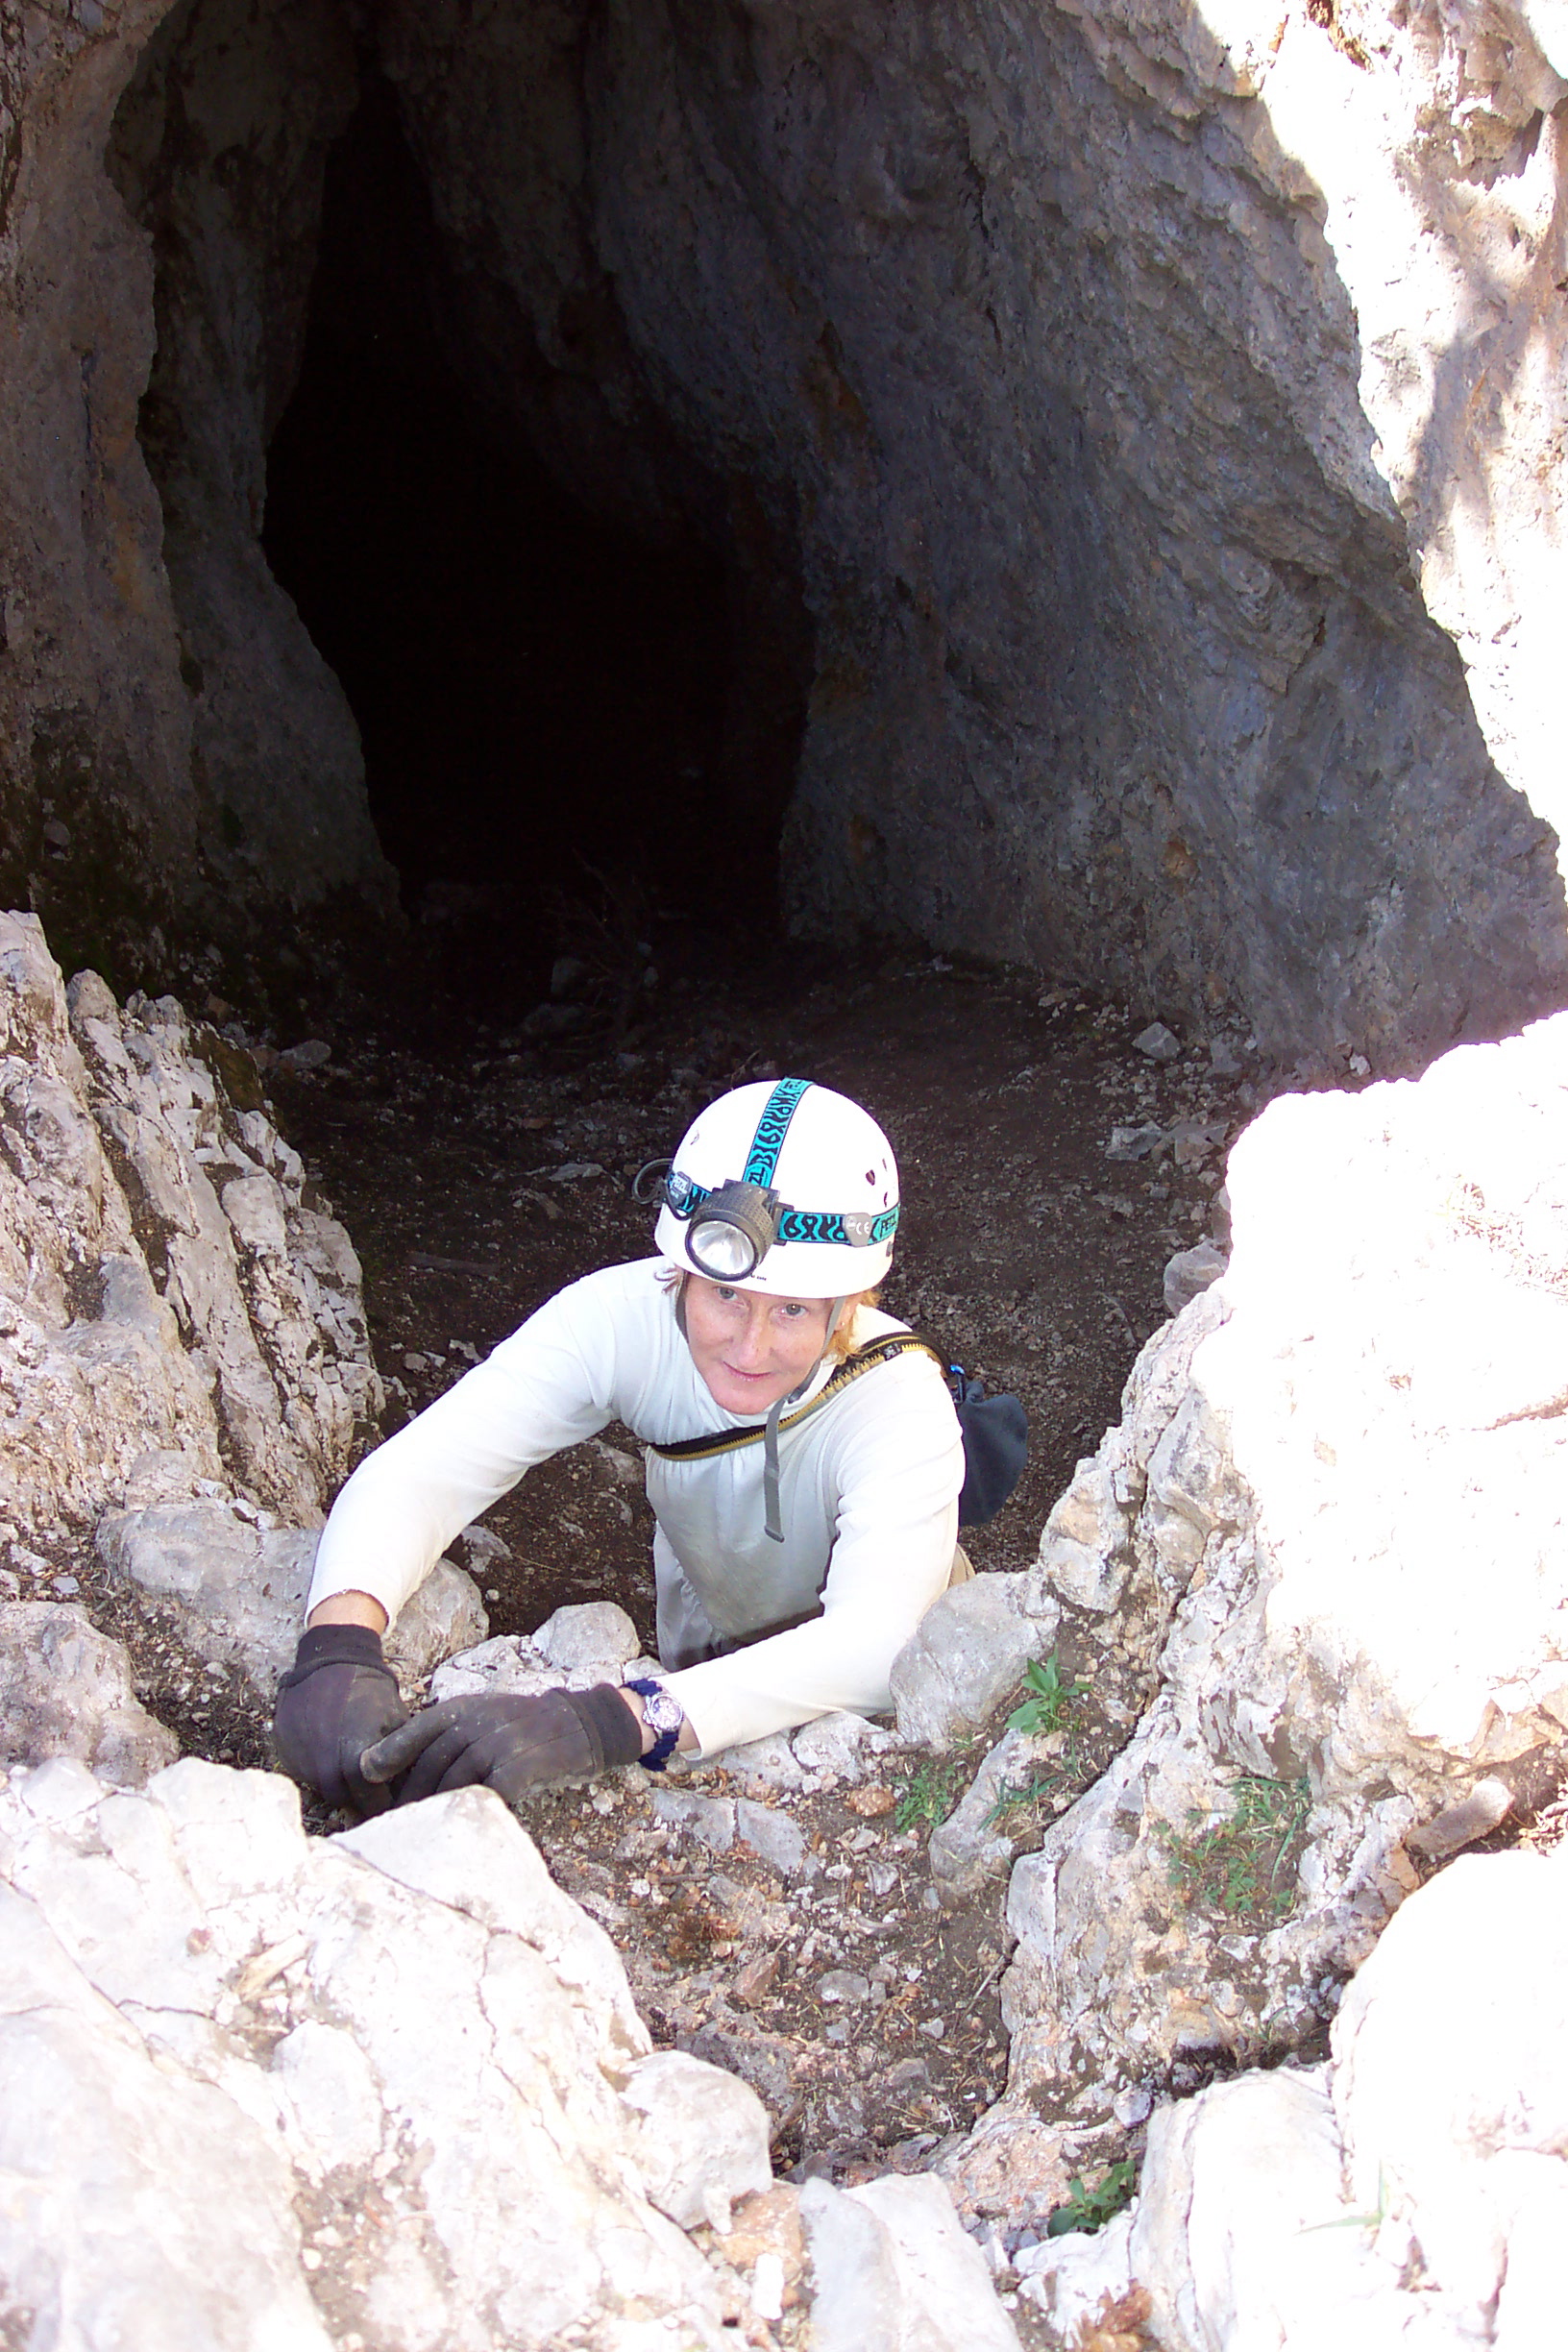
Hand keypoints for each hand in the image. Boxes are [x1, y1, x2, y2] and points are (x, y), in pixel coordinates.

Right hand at [271, 1624, 408, 1814]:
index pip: (369, 1801)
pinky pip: (303, 1771)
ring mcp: (300, 1759)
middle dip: (359, 1800)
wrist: (331, 1660)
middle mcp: (323, 1766)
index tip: (389, 1802)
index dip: (382, 1803)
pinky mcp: (284, 1751)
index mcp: (354, 1759)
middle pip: (343, 1800)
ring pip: (321, 1788)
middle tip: (371, 1793)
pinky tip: (330, 1756)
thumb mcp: (397, 1720)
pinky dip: (317, 1770)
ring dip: (337, 1785)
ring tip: (351, 1773)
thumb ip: (400, 1756)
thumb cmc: (369, 1689)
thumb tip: (408, 1784)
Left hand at [360, 1683, 643, 1805]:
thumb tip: (400, 1760)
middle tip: (392, 1820)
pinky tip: (461, 1830)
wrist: (579, 1726)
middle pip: (428, 1766)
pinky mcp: (513, 1774)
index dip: (388, 1755)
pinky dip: (469, 1814)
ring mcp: (494, 1748)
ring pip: (449, 1787)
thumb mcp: (483, 1714)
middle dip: (409, 1796)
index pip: (414, 1732)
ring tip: (420, 1831)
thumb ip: (447, 1732)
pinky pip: (480, 1800)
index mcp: (463, 1709)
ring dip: (433, 1811)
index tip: (366, 1775)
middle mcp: (475, 1725)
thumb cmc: (523, 1725)